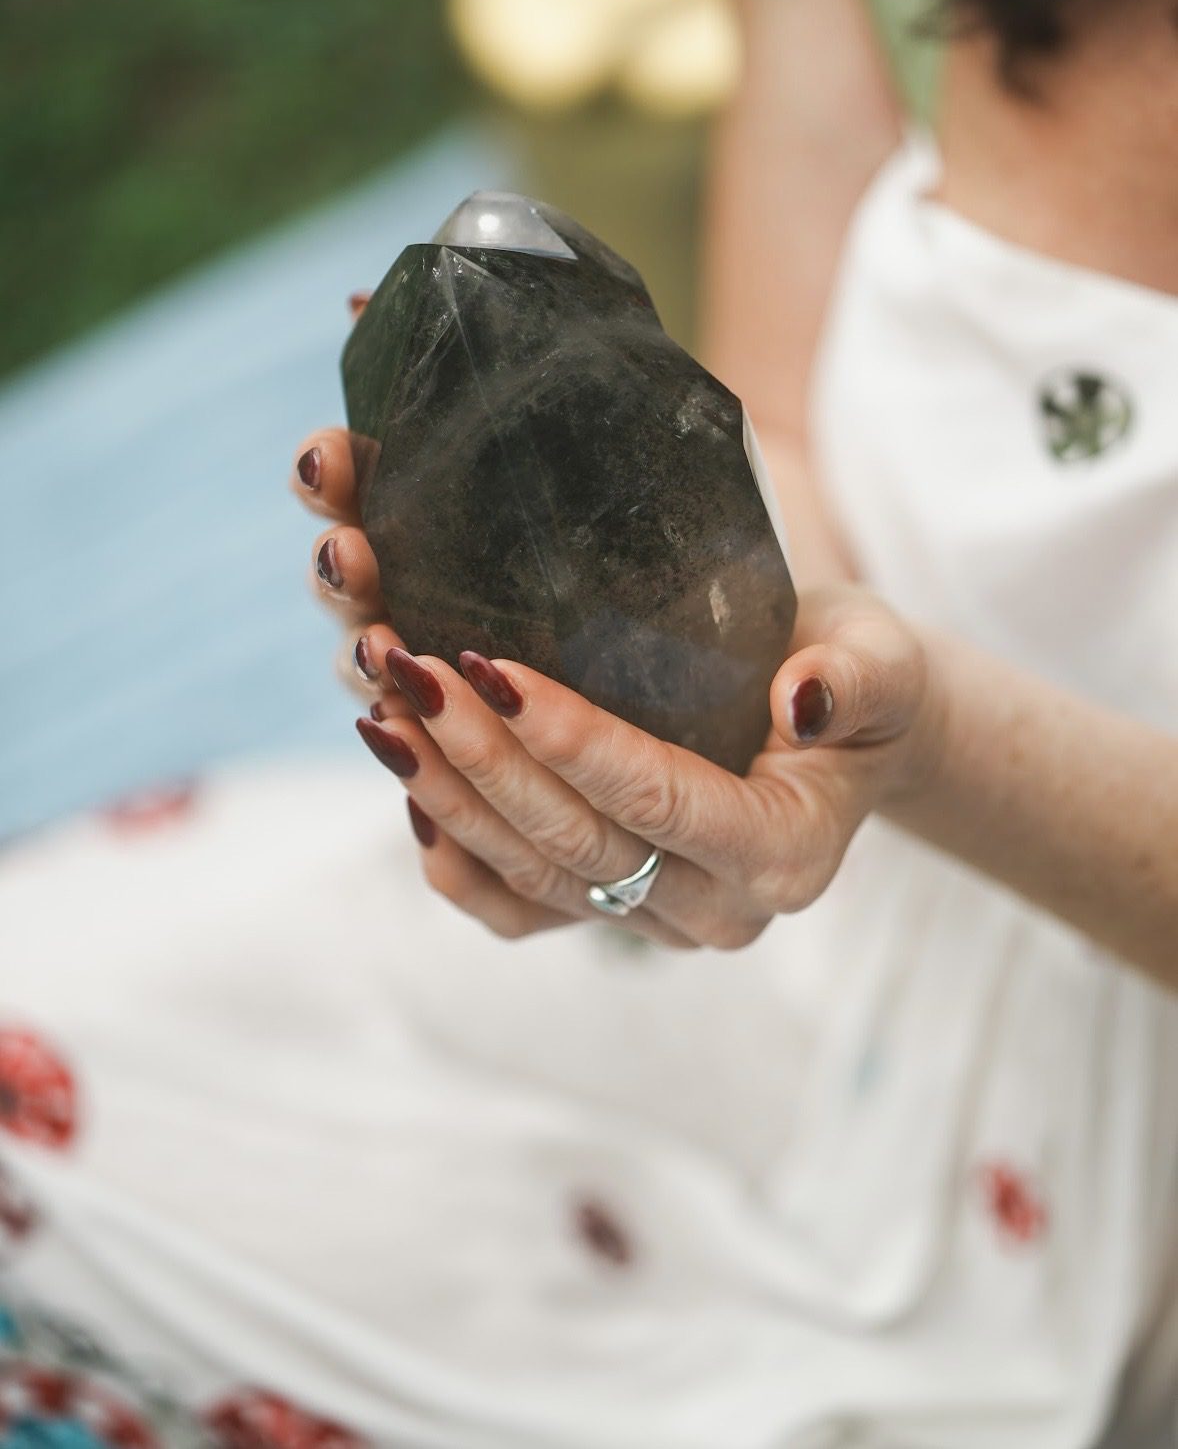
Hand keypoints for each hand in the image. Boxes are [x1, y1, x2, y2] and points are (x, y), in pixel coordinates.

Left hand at [289, 300, 935, 948]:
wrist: (836, 723)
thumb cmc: (857, 676)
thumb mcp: (882, 658)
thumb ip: (856, 678)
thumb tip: (802, 698)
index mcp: (783, 853)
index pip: (661, 801)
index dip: (574, 741)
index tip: (492, 667)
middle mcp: (714, 910)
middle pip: (576, 844)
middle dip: (482, 758)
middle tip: (408, 670)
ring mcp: (654, 923)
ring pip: (529, 877)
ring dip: (446, 794)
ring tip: (382, 708)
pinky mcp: (607, 913)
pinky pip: (514, 908)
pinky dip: (452, 855)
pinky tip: (407, 778)